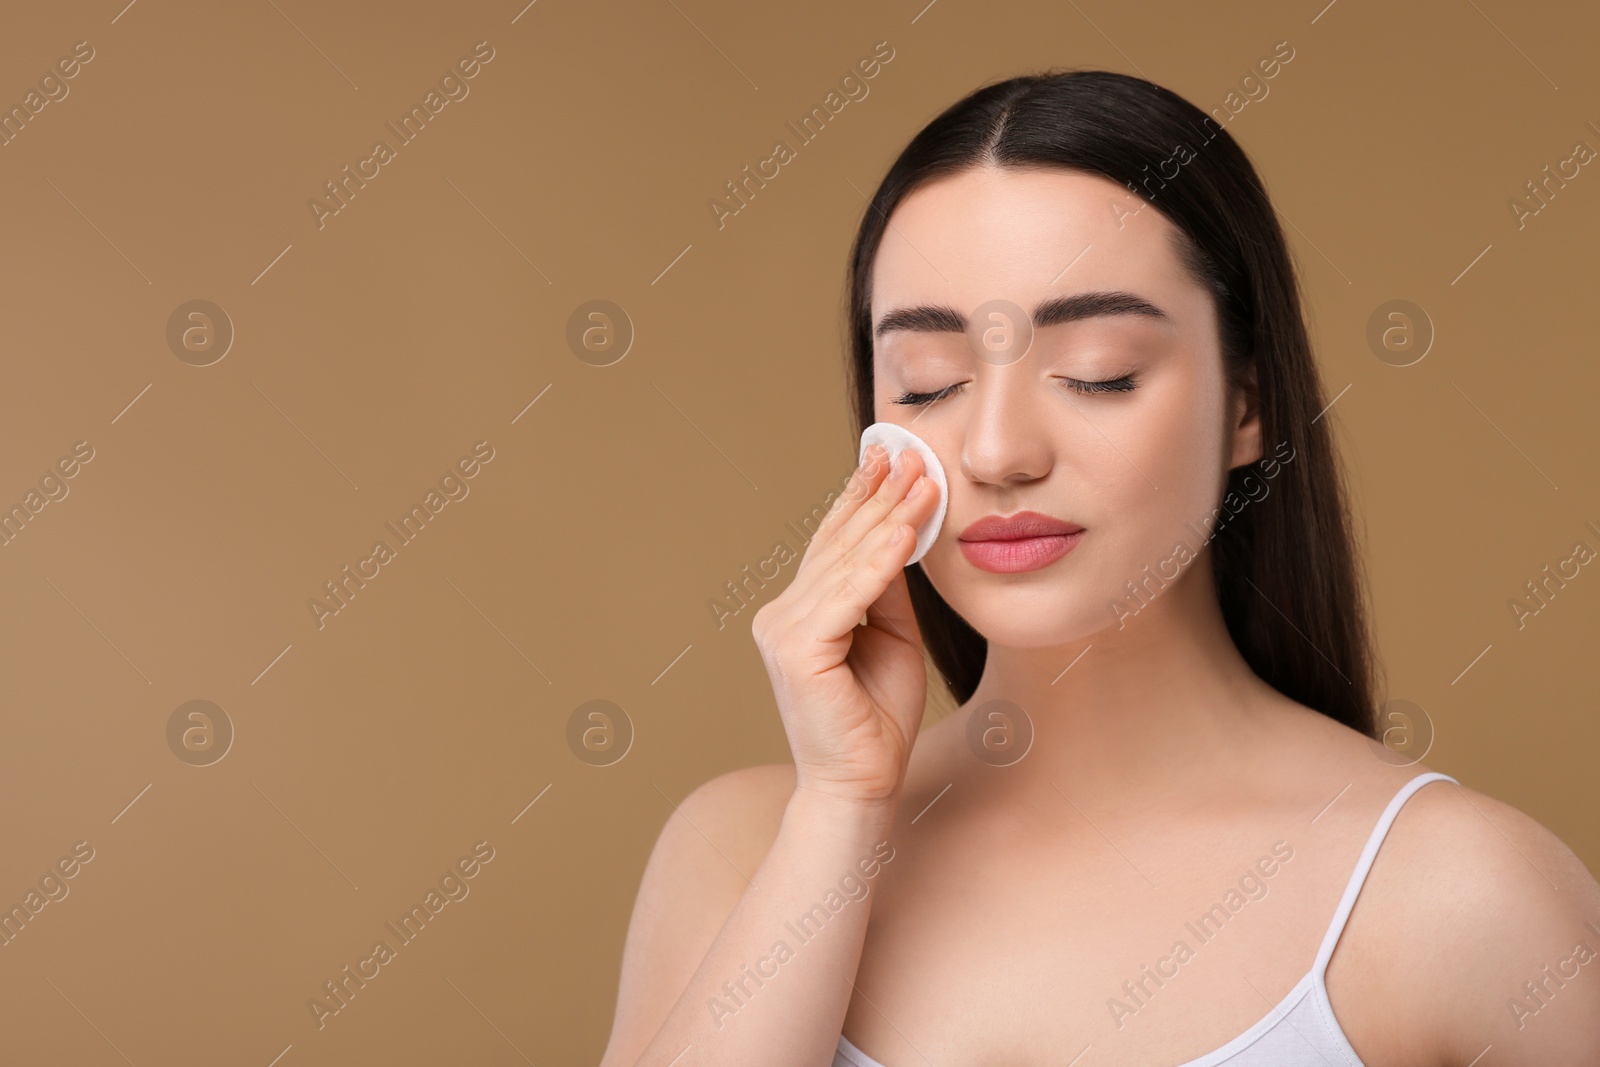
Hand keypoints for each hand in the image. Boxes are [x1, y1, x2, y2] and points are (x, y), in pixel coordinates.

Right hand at [750, 443, 941, 805]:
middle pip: (838, 544)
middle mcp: (781, 615)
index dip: (861, 498)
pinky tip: (903, 532)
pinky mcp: (798, 650)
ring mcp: (783, 630)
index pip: (832, 543)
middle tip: (910, 451)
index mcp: (799, 612)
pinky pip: (847, 597)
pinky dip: (878, 563)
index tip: (889, 457)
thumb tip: (899, 535)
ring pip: (845, 563)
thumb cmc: (877, 719)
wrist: (862, 783)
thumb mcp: (892, 637)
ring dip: (888, 517)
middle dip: (878, 495)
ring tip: (922, 480)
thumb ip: (886, 590)